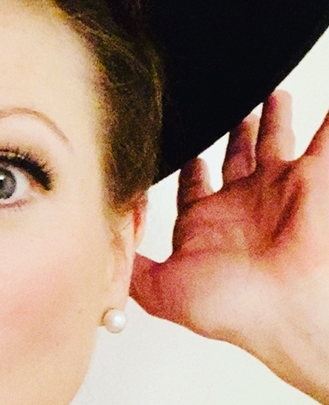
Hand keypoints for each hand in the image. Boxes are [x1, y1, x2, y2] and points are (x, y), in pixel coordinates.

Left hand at [131, 91, 328, 404]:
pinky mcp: (310, 178)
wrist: (284, 310)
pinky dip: (326, 121)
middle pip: (234, 157)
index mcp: (207, 225)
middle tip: (227, 109)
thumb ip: (129, 266)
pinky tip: (323, 105)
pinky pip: (324, 140)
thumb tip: (99, 250)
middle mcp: (242, 206)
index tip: (179, 149)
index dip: (186, 168)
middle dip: (232, 134)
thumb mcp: (159, 289)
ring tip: (270, 94)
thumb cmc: (232, 309)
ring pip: (274, 142)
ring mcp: (277, 190)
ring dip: (272, 118)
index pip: (193, 187)